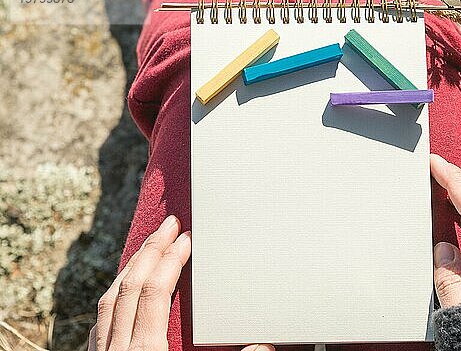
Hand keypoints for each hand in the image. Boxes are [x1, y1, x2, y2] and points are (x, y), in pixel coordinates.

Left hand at [88, 215, 190, 350]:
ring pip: (109, 299)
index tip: (184, 238)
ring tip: (150, 245)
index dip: (172, 259)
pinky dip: (115, 295)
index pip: (156, 291)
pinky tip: (124, 287)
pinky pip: (100, 320)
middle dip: (152, 249)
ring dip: (132, 265)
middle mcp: (118, 348)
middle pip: (130, 285)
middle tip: (168, 225)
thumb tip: (256, 341)